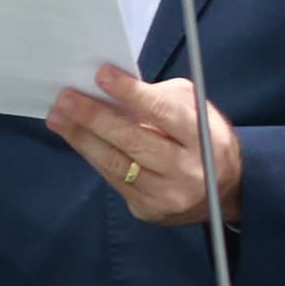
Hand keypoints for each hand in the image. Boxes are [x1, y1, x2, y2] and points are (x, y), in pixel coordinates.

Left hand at [49, 65, 243, 228]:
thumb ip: (162, 99)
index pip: (164, 113)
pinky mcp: (148, 210)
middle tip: (65, 98)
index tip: (102, 75)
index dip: (132, 93)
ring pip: (116, 164)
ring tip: (58, 118)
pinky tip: (78, 140)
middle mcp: (187, 169)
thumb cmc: (205, 138)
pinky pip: (114, 180)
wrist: (225, 189)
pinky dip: (93, 157)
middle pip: (133, 141)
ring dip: (82, 138)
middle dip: (94, 117)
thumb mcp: (198, 110)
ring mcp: (166, 194)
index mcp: (204, 138)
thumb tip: (116, 91)